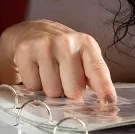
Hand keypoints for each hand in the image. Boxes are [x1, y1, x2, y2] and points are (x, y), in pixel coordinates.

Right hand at [0, 20, 115, 101]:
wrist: (29, 31)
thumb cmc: (60, 50)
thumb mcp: (81, 57)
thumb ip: (93, 77)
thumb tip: (105, 101)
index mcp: (86, 44)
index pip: (97, 69)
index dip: (104, 87)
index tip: (109, 102)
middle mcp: (66, 42)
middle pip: (73, 89)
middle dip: (67, 91)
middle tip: (62, 79)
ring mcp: (44, 45)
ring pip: (52, 90)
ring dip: (49, 88)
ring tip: (47, 73)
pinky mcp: (25, 51)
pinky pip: (32, 86)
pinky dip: (33, 84)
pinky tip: (34, 70)